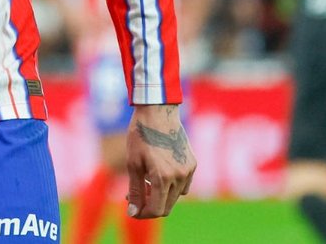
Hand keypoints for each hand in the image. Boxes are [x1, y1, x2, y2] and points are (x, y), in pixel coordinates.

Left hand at [125, 103, 195, 218]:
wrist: (158, 111)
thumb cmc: (141, 135)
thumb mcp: (133, 163)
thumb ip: (135, 190)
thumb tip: (133, 212)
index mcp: (162, 178)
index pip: (156, 210)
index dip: (142, 214)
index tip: (132, 209)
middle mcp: (179, 177)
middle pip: (166, 206)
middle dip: (150, 205)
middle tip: (134, 195)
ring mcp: (188, 171)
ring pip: (175, 197)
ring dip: (160, 196)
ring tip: (145, 181)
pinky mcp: (193, 164)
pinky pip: (183, 185)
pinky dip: (171, 186)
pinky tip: (159, 173)